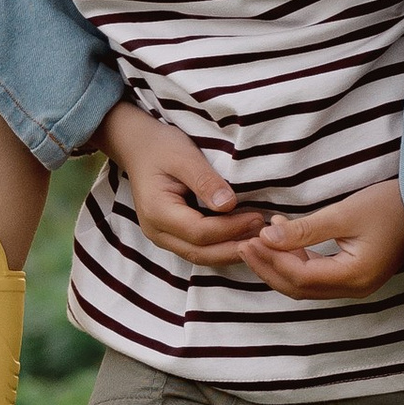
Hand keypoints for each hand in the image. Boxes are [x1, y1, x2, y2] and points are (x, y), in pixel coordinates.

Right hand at [99, 101, 266, 263]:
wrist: (139, 147)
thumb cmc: (161, 148)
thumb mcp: (184, 157)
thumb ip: (205, 181)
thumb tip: (228, 205)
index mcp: (157, 211)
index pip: (199, 232)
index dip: (231, 228)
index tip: (257, 218)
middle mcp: (157, 231)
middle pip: (200, 253)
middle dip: (233, 249)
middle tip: (264, 238)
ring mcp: (162, 237)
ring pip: (200, 256)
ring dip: (229, 252)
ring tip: (258, 241)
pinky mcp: (171, 236)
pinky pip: (198, 249)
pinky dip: (221, 247)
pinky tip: (242, 238)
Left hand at [238, 177, 403, 298]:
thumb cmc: (389, 205)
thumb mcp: (344, 213)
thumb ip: (305, 229)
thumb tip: (267, 237)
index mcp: (354, 276)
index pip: (300, 277)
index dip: (271, 260)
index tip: (250, 239)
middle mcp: (355, 288)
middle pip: (299, 288)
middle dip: (269, 267)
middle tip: (244, 245)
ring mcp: (356, 285)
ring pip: (306, 285)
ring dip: (280, 265)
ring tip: (257, 242)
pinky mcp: (356, 275)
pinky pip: (317, 277)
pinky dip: (296, 262)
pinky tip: (283, 240)